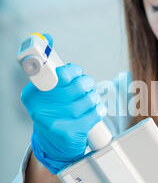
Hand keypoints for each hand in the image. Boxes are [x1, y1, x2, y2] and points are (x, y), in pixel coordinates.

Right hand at [21, 48, 102, 174]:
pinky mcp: (69, 134)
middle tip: (87, 84)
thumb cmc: (54, 112)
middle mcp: (39, 110)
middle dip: (85, 83)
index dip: (68, 71)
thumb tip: (47, 37)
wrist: (54, 146)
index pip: (52, 75)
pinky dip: (99, 109)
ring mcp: (54, 124)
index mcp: (32, 95)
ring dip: (93, 96)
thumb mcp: (46, 92)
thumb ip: (50, 69)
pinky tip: (98, 108)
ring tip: (92, 97)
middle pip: (72, 87)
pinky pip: (92, 115)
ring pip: (84, 101)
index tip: (75, 72)